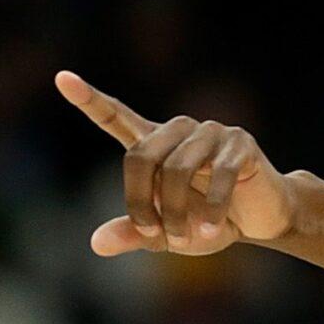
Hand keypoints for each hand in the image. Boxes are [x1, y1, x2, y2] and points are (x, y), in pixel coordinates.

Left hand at [55, 71, 293, 256]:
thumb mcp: (167, 235)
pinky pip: (219, 175)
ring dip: (176, 212)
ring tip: (187, 237)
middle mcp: (178, 131)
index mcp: (155, 145)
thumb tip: (96, 243)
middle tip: (154, 236)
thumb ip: (134, 234)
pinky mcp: (240, 143)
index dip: (89, 100)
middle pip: (140, 156)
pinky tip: (213, 228)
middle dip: (141, 203)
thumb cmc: (208, 222)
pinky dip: (212, 210)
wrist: (261, 220)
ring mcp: (210, 133)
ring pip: (177, 169)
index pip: (116, 117)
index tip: (62, 79)